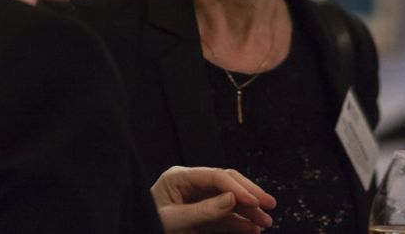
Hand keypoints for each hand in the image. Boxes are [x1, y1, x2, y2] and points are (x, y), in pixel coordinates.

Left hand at [150, 166, 275, 232]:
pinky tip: (252, 228)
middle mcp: (190, 184)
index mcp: (179, 178)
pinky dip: (238, 222)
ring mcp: (195, 199)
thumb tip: (233, 199)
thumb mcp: (173, 221)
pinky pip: (223, 215)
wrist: (135, 231)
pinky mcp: (199, 214)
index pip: (215, 176)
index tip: (255, 201)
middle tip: (269, 205)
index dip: (238, 187)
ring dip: (248, 211)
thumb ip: (203, 211)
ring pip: (228, 200)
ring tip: (265, 223)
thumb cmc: (148, 224)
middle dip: (249, 194)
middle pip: (226, 183)